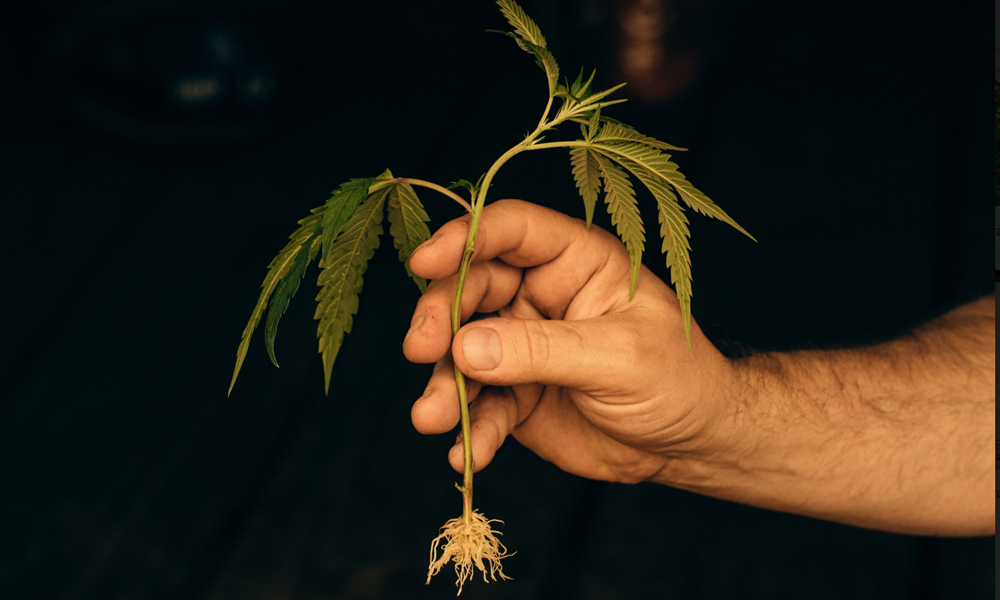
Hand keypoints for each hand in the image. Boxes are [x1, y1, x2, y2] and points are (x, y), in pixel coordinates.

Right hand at [403, 199, 736, 483]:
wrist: (691, 443)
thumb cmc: (678, 378)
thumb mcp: (620, 357)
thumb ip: (543, 350)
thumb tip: (467, 347)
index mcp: (575, 260)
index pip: (512, 231)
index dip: (465, 237)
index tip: (425, 260)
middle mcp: (539, 296)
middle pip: (471, 288)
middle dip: (440, 317)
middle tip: (420, 349)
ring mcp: (522, 346)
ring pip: (464, 353)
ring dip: (443, 384)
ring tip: (431, 419)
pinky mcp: (515, 396)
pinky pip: (481, 409)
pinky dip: (469, 432)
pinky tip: (463, 455)